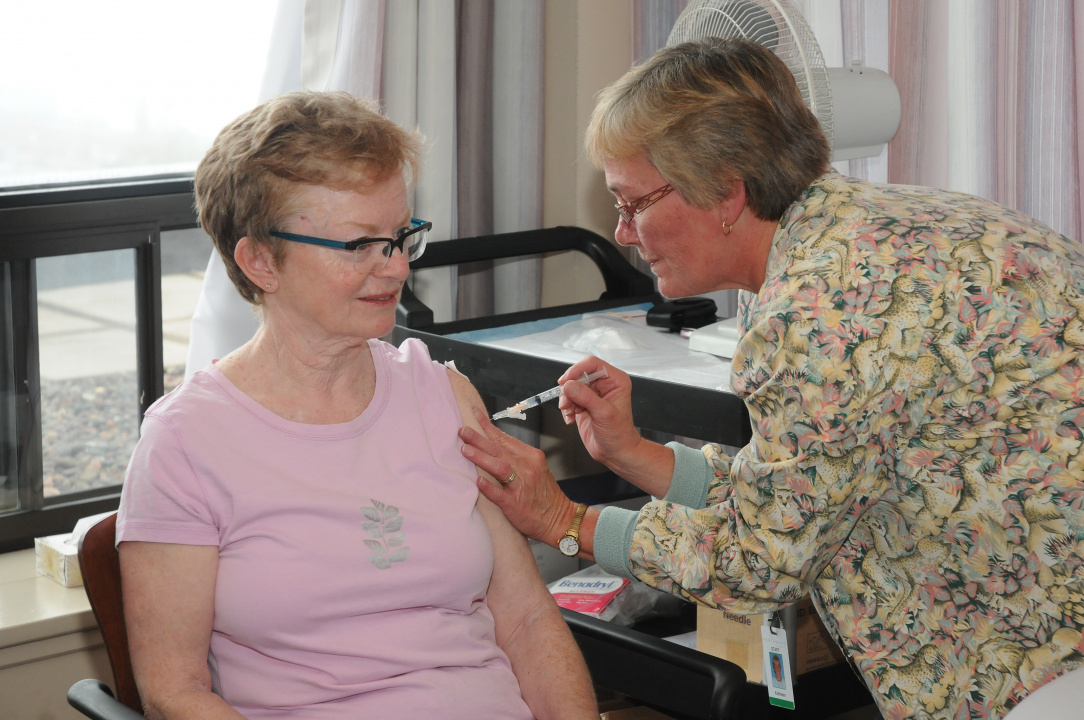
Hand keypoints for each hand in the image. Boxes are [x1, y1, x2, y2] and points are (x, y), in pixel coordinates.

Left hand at [459, 408, 575, 546]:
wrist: (560, 519)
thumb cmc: (544, 494)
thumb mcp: (535, 468)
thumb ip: (516, 456)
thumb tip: (492, 443)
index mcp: (531, 456)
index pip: (505, 438)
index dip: (487, 426)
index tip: (474, 414)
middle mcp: (526, 468)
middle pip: (499, 449)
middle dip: (478, 438)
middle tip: (462, 430)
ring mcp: (521, 486)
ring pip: (500, 467)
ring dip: (481, 457)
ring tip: (465, 450)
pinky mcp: (515, 505)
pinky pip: (500, 494)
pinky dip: (489, 487)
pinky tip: (478, 481)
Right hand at [556, 356, 641, 473]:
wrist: (615, 452)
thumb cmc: (619, 435)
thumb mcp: (604, 414)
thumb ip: (586, 397)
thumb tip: (569, 385)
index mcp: (615, 380)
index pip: (593, 364)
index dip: (577, 369)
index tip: (566, 381)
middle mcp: (604, 384)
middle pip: (578, 374)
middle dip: (569, 388)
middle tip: (566, 402)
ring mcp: (592, 394)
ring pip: (571, 387)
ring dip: (566, 400)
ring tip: (569, 412)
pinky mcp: (583, 404)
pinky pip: (568, 399)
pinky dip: (566, 408)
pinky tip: (571, 418)